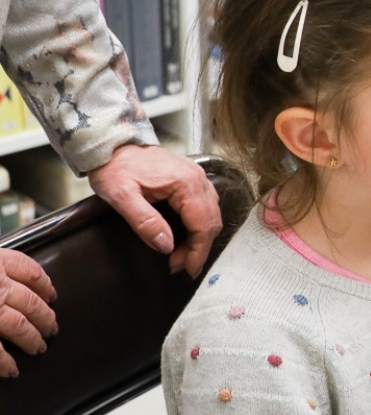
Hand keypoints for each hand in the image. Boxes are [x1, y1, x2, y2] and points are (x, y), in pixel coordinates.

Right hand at [0, 248, 56, 377]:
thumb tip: (7, 275)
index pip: (30, 271)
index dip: (44, 285)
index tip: (51, 294)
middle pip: (30, 302)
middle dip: (45, 317)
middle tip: (51, 328)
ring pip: (19, 325)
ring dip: (32, 339)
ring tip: (38, 348)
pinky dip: (4, 362)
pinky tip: (11, 369)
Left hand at [86, 145, 219, 277]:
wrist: (114, 145)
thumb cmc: (115, 168)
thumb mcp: (122, 197)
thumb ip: (145, 222)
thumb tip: (166, 246)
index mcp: (185, 183)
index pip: (202, 224)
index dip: (197, 251)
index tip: (187, 270)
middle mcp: (198, 179)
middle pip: (211, 222)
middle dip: (198, 248)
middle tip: (178, 266)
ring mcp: (197, 178)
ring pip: (211, 215)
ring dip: (200, 238)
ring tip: (180, 255)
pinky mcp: (192, 179)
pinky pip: (206, 206)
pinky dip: (199, 225)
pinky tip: (185, 236)